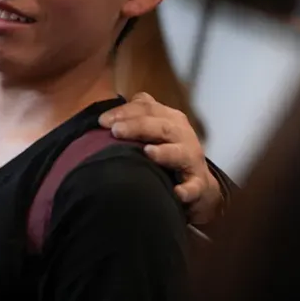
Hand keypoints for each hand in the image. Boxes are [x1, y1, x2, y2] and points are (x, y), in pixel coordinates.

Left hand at [100, 93, 223, 225]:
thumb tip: (104, 115)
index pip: (147, 108)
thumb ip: (135, 117)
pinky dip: (187, 190)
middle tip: (116, 131)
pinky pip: (194, 187)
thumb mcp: (154, 129)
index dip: (124, 112)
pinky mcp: (198, 183)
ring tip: (147, 152)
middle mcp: (182, 134)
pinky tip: (177, 192)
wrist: (198, 182)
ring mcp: (191, 158)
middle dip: (138, 126)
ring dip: (164, 152)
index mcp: (169, 118)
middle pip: (161, 126)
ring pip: (179, 152)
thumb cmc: (167, 150)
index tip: (101, 121)